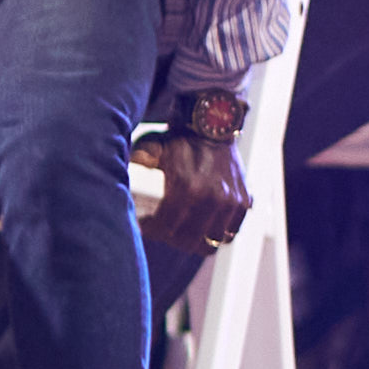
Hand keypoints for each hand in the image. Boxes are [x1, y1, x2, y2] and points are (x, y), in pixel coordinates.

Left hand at [137, 131, 250, 267]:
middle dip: (170, 238)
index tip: (145, 225)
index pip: (165, 229)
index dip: (151, 231)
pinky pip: (230, 233)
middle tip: (162, 229)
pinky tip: (203, 226)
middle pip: (186, 242)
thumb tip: (125, 163)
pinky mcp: (243, 203)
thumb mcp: (156, 148)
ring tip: (182, 231)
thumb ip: (142, 157)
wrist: (215, 125)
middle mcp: (211, 199)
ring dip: (193, 241)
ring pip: (209, 244)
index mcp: (186, 189)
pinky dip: (216, 235)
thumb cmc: (180, 140)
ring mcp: (230, 203)